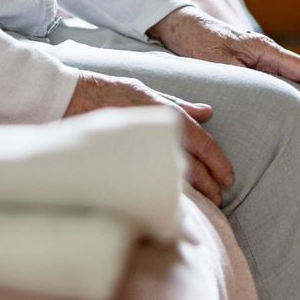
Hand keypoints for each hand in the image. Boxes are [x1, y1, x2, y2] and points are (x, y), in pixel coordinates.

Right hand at [64, 71, 233, 203]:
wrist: (71, 98)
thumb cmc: (110, 92)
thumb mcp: (149, 92)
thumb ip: (180, 106)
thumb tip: (208, 112)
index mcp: (169, 116)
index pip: (204, 144)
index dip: (219, 164)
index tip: (228, 179)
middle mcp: (159, 135)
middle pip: (195, 168)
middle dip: (211, 186)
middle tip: (220, 199)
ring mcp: (142, 151)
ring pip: (177, 180)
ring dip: (195, 196)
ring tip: (205, 207)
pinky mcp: (126, 165)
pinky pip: (153, 184)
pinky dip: (168, 194)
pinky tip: (174, 204)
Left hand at [148, 7, 299, 127]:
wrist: (177, 24)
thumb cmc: (195, 40)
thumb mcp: (216, 61)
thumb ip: (240, 78)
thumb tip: (264, 99)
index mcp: (265, 49)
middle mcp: (266, 53)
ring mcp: (258, 59)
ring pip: (291, 80)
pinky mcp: (248, 64)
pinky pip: (276, 82)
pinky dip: (288, 97)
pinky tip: (287, 113)